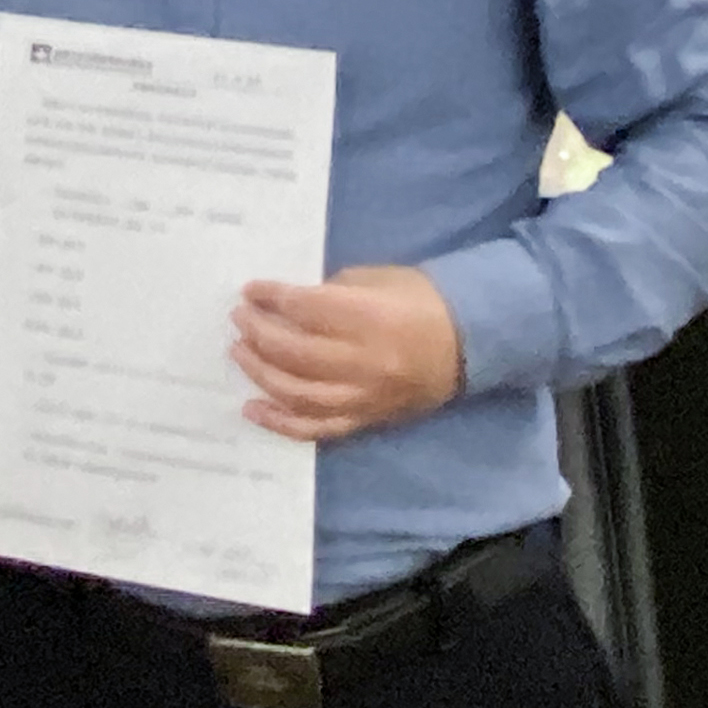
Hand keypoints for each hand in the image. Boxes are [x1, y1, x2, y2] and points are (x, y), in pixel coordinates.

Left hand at [232, 265, 464, 441]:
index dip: (270, 297)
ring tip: (239, 352)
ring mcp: (364, 397)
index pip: (304, 309)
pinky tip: (253, 408)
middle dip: (258, 333)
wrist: (469, 344)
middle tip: (238, 318)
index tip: (249, 290)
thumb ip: (330, 292)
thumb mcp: (377, 279)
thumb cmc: (421, 301)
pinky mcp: (365, 420)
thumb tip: (284, 304)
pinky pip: (316, 428)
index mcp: (370, 319)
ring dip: (260, 373)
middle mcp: (365, 362)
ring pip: (297, 394)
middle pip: (294, 352)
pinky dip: (280, 422)